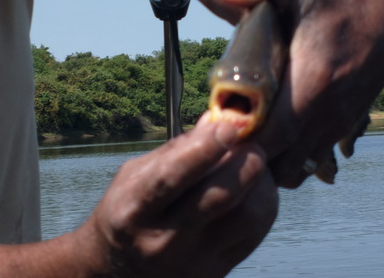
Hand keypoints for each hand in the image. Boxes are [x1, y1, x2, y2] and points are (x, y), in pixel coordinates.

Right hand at [75, 115, 277, 276]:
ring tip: (254, 167)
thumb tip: (216, 120)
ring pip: (249, 216)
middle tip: (251, 144)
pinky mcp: (216, 273)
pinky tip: (253, 191)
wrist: (120, 272)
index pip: (171, 177)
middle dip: (245, 161)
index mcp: (133, 210)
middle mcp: (162, 241)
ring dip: (261, 183)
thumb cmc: (129, 213)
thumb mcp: (134, 178)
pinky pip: (255, 232)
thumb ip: (175, 151)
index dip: (205, 148)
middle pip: (220, 196)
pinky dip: (263, 204)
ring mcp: (193, 262)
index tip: (228, 126)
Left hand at [219, 0, 383, 187]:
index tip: (216, 132)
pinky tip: (267, 143)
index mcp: (313, 85)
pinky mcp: (339, 133)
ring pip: (296, 171)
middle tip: (224, 141)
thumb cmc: (329, 3)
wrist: (377, 20)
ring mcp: (335, 128)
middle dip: (250, 160)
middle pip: (281, 164)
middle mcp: (327, 115)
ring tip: (242, 142)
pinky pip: (310, 164)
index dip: (240, 143)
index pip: (272, 137)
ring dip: (269, 164)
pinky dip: (287, 162)